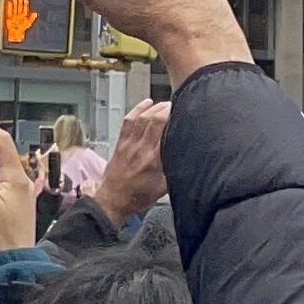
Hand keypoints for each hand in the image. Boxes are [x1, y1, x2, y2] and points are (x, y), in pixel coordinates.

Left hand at [94, 100, 171, 229]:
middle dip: (165, 108)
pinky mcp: (120, 143)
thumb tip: (189, 157)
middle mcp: (140, 148)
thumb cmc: (139, 196)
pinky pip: (128, 122)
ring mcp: (128, 144)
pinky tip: (146, 103)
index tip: (184, 111)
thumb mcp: (164, 187)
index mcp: (153, 159)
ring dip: (153, 107)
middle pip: (153, 119)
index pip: (164, 129)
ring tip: (164, 103)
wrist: (113, 200)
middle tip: (176, 104)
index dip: (173, 116)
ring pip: (140, 118)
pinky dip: (137, 110)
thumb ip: (175, 170)